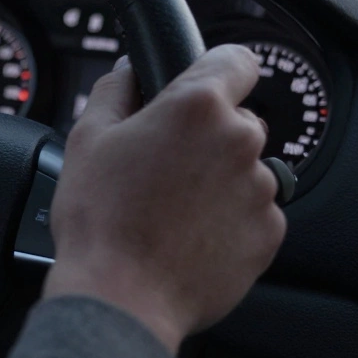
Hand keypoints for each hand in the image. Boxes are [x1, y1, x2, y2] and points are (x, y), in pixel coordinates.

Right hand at [42, 45, 285, 352]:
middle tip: (164, 164)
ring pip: (245, 169)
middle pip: (238, 120)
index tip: (204, 84)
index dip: (217, 69)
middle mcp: (239, 141)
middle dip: (207, 135)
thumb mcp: (88, 137)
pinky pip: (253, 212)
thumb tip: (130, 72)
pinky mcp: (269, 234)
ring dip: (218, 180)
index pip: (236, 59)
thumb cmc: (101, 220)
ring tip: (171, 208)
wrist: (121, 297)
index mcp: (197, 107)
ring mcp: (260, 190)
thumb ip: (116, 89)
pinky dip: (229, 219)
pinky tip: (189, 234)